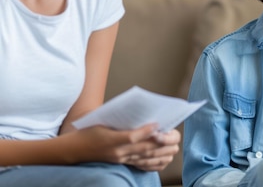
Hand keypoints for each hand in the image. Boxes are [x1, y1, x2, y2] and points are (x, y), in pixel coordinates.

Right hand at [65, 124, 179, 170]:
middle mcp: (118, 152)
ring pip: (146, 158)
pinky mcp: (123, 163)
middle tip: (173, 135)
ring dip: (162, 153)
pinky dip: (156, 162)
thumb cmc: (88, 131)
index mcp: (112, 139)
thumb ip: (119, 118)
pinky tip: (165, 157)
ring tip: (174, 146)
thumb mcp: (101, 120)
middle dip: (161, 142)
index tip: (157, 124)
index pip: (132, 137)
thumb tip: (138, 110)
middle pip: (144, 149)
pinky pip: (142, 166)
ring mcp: (121, 159)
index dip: (146, 131)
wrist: (75, 150)